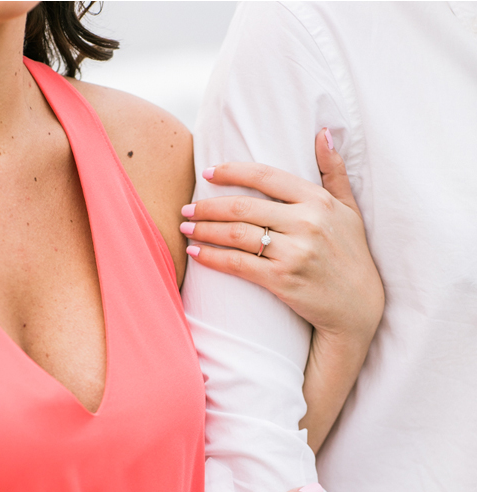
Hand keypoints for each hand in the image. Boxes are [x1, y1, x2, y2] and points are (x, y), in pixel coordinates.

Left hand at [182, 129, 383, 343]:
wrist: (357, 307)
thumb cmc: (351, 254)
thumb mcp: (349, 209)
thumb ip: (334, 171)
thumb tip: (322, 132)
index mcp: (318, 201)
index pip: (266, 176)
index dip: (232, 171)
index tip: (207, 173)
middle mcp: (306, 223)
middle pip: (242, 207)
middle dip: (207, 206)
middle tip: (186, 208)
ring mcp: (294, 252)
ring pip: (235, 234)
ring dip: (204, 230)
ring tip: (185, 228)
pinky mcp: (281, 280)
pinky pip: (237, 264)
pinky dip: (212, 257)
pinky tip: (196, 253)